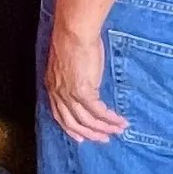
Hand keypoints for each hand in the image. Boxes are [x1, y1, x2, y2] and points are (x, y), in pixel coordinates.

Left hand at [45, 20, 127, 143]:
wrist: (73, 33)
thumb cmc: (72, 41)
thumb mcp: (68, 63)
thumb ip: (72, 76)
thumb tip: (85, 81)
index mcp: (52, 87)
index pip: (59, 114)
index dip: (70, 127)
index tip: (81, 136)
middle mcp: (58, 94)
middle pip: (72, 122)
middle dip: (88, 133)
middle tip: (102, 139)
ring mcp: (69, 95)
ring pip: (86, 120)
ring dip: (103, 128)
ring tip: (117, 131)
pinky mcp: (83, 92)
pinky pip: (98, 112)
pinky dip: (110, 119)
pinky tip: (120, 122)